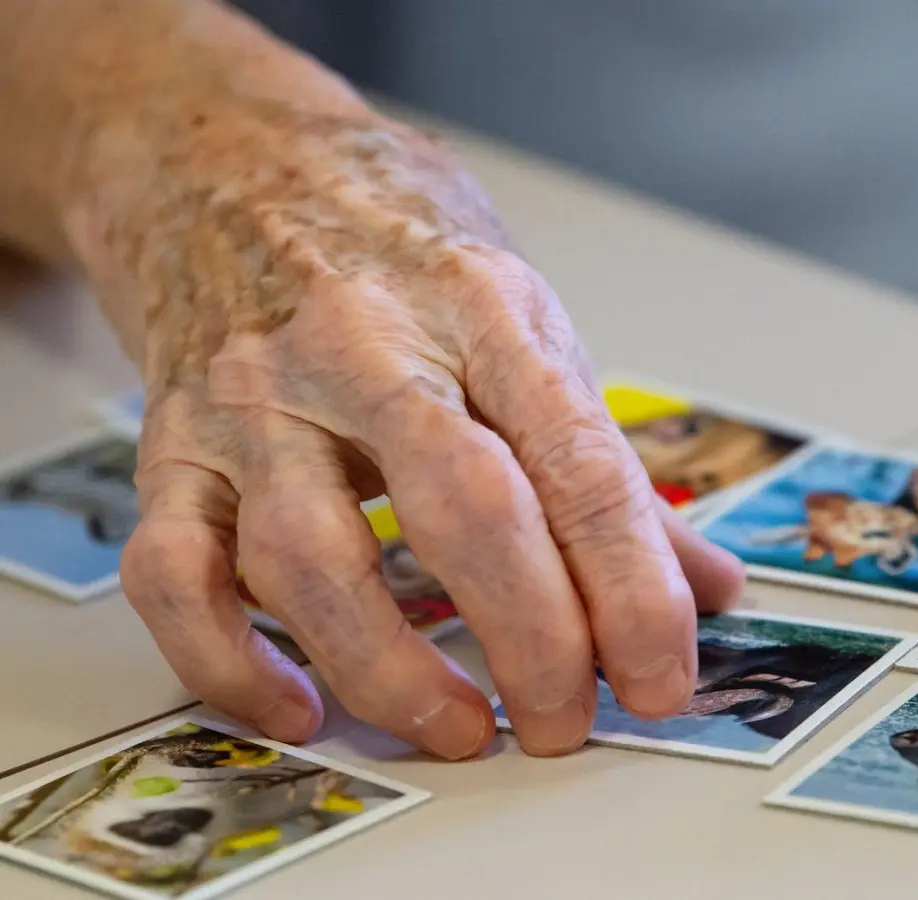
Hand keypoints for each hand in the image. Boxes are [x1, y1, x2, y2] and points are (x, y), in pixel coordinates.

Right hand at [73, 99, 743, 758]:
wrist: (222, 160)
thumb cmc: (392, 246)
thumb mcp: (522, 321)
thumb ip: (605, 462)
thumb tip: (706, 585)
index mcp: (482, 312)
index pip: (580, 465)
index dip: (632, 588)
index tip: (661, 677)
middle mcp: (365, 351)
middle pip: (464, 511)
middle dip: (533, 638)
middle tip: (568, 722)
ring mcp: (255, 401)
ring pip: (310, 558)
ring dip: (392, 670)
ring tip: (463, 730)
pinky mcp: (170, 447)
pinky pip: (175, 574)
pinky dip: (229, 662)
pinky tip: (300, 708)